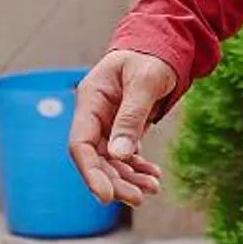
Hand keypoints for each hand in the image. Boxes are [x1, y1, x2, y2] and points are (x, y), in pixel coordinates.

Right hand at [69, 50, 176, 206]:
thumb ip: (132, 116)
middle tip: (138, 198)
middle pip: (96, 158)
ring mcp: (107, 123)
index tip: (106, 196)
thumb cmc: (151, 57)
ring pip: (111, 160)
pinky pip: (125, 154)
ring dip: (128, 178)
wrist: (162, 45)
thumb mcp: (145, 81)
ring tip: (152, 189)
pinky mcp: (122, 128)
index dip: (91, 172)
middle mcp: (94, 115)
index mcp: (90, 100)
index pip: (80, 144)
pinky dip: (137, 167)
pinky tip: (152, 177)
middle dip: (115, 181)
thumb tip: (119, 155)